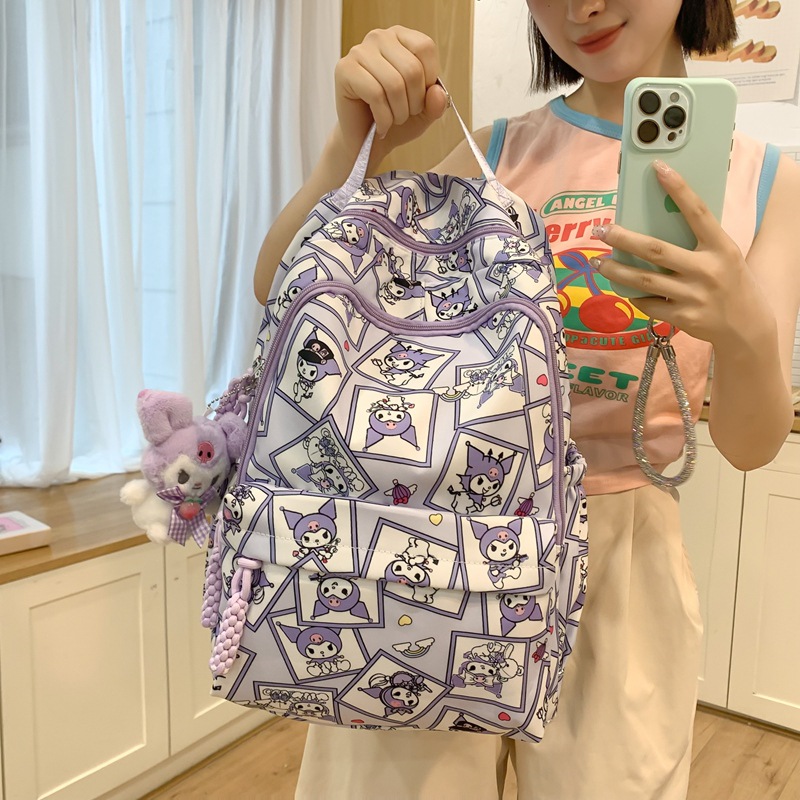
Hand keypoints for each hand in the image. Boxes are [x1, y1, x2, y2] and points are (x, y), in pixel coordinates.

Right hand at [334, 26, 448, 159]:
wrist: (367, 142)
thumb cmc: (394, 120)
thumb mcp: (424, 113)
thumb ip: (436, 103)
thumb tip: (437, 93)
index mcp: (400, 38)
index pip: (425, 48)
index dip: (429, 81)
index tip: (419, 99)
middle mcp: (378, 38)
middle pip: (411, 68)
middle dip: (414, 103)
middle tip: (404, 116)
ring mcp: (359, 52)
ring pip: (394, 83)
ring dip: (399, 113)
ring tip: (392, 121)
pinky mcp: (344, 70)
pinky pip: (375, 94)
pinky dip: (383, 118)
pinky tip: (381, 125)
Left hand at [591, 160, 773, 346]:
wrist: (746, 326)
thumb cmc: (729, 282)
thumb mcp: (724, 256)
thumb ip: (697, 242)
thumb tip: (655, 221)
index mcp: (721, 247)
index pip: (697, 212)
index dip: (678, 189)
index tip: (658, 168)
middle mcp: (707, 270)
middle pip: (656, 250)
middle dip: (623, 239)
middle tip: (600, 230)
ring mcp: (693, 295)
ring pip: (644, 280)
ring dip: (616, 271)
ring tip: (598, 263)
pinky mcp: (682, 317)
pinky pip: (648, 303)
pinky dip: (634, 295)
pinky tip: (623, 288)